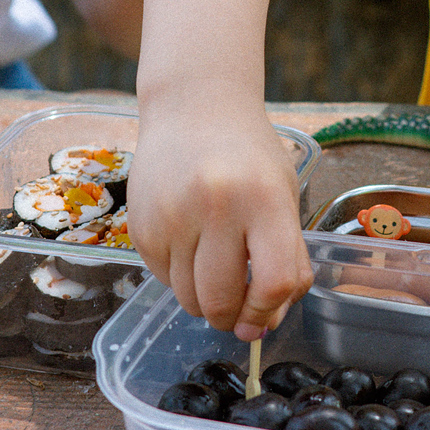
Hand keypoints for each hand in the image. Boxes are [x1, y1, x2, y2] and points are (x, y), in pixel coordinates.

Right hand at [126, 92, 312, 333]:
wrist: (193, 108)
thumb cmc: (248, 156)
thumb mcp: (283, 196)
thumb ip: (288, 258)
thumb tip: (269, 321)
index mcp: (264, 199)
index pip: (274, 281)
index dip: (269, 312)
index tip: (263, 316)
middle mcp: (217, 207)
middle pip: (222, 300)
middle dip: (231, 319)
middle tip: (236, 312)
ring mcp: (173, 217)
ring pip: (187, 298)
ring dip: (203, 301)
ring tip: (214, 273)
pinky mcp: (141, 226)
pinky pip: (162, 279)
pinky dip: (179, 278)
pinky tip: (190, 247)